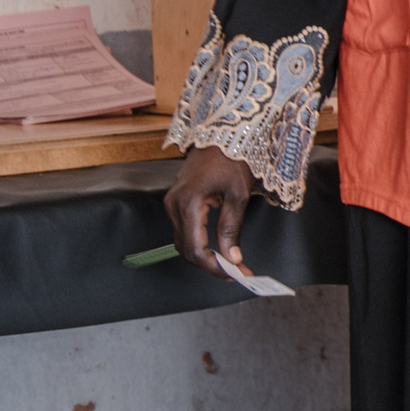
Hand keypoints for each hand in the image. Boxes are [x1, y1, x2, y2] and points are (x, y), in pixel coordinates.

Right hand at [164, 147, 254, 277]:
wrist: (221, 135)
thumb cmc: (232, 160)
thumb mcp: (238, 196)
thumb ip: (231, 229)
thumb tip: (233, 258)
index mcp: (188, 203)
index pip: (195, 248)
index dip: (214, 266)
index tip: (235, 274)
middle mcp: (173, 205)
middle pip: (186, 249)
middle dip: (210, 265)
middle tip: (236, 272)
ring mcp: (172, 203)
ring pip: (183, 242)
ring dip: (204, 257)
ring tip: (230, 263)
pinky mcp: (176, 201)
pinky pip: (183, 231)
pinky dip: (199, 244)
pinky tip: (217, 249)